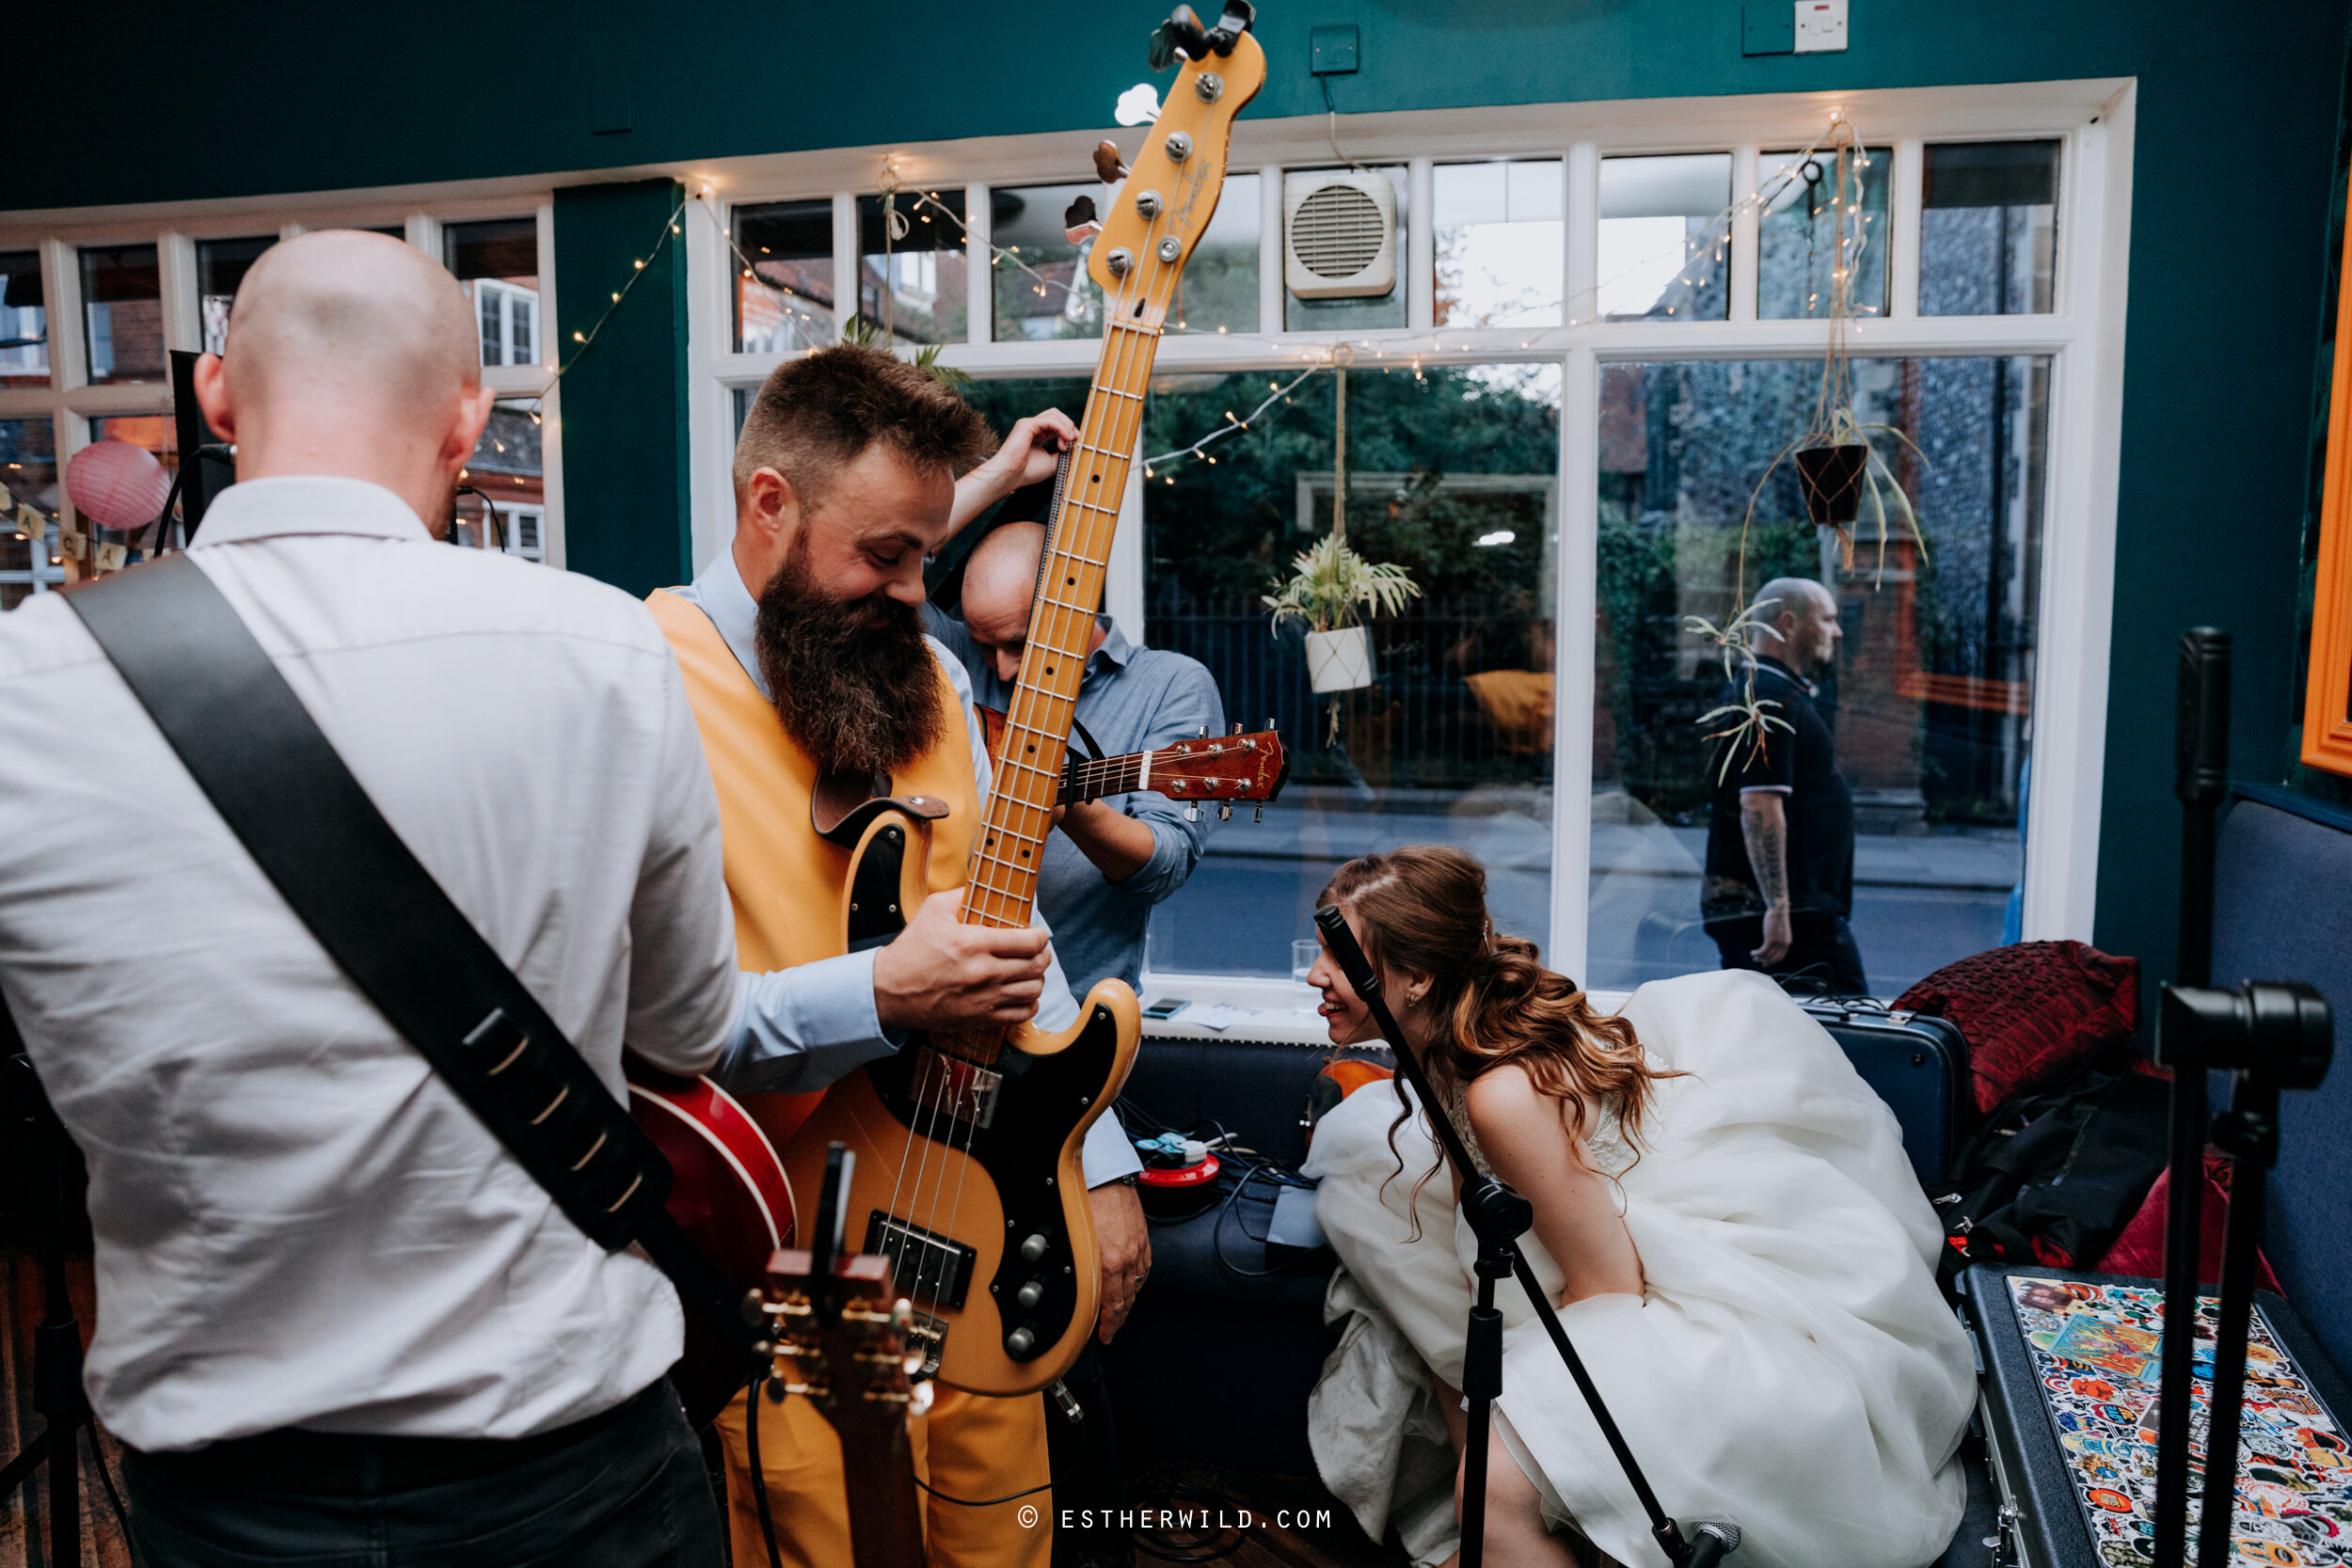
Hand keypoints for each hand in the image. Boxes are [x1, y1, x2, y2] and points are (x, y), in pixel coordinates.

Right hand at [872, 888, 1050, 1032]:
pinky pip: (1021, 1015)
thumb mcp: (933, 910)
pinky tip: (1021, 994)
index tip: (1038, 934)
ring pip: (1033, 990)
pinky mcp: (980, 1018)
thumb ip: (962, 895)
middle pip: (1036, 965)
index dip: (1041, 936)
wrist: (888, 990)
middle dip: (1043, 955)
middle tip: (1038, 951)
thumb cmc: (910, 951)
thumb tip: (985, 887)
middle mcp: (983, 972)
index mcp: (974, 943)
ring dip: (1037, 979)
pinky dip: (1029, 1004)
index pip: (1029, 941)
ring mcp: (983, 999)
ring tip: (1029, 972)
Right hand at [951, 409, 1079, 535]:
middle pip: (1057, 415)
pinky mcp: (1027, 424)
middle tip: (1074, 440)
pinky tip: (1065, 439)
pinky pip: (1050, 420)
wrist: (1009, 476)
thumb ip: (1064, 454)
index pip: (1058, 425)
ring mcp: (1029, 424)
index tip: (1077, 443)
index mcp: (1038, 435)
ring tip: (1067, 442)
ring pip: (1054, 414)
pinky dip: (1061, 428)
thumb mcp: (1052, 463)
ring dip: (1066, 427)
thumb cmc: (1026, 473)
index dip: (1070, 431)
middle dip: (1070, 426)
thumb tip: (1077, 448)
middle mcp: (1033, 427)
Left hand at [1091, 1181, 1149, 1343]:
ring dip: (1128, 1302)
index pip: (1112, 1306)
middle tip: (1111, 1331)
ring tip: (1120, 1313)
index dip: (1109, 1326)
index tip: (1105, 1336)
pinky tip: (1132, 1286)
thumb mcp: (1075, 1242)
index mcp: (1108, 1263)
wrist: (1105, 1177)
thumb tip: (1078, 1287)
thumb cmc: (1085, 1201)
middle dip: (1118, 1319)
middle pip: (1126, 1300)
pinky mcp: (1143, 1239)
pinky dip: (1138, 1282)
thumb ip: (1081, 1268)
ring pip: (1137, 1286)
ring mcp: (1137, 1250)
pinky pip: (1144, 1269)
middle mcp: (1126, 1259)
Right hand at [1751, 905, 1792, 965]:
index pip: (1780, 957)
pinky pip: (1762, 951)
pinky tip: (1752, 952)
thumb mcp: (1781, 929)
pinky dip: (1756, 953)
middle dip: (1765, 962)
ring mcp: (1777, 943)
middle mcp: (1784, 945)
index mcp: (1787, 943)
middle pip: (1773, 959)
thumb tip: (1772, 941)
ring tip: (1753, 957)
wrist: (1778, 910)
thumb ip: (1779, 937)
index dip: (1772, 961)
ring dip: (1759, 957)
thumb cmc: (1778, 917)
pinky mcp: (1770, 940)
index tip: (1766, 962)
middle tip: (1758, 962)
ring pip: (1767, 956)